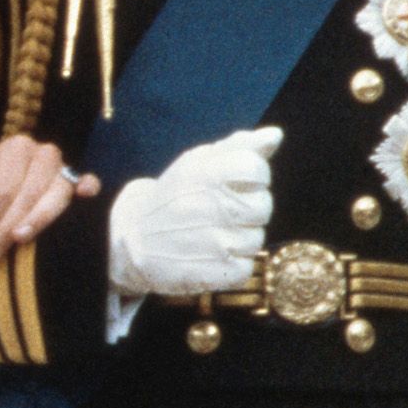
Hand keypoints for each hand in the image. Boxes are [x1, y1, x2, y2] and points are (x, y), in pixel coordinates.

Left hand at [0, 135, 100, 263]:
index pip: (6, 189)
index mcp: (17, 147)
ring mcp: (64, 167)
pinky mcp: (78, 181)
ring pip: (57, 195)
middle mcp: (44, 154)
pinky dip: (89, 187)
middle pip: (29, 194)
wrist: (5, 182)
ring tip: (20, 239)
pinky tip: (85, 194)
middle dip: (9, 227)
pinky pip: (88, 182)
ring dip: (38, 220)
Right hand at [108, 127, 280, 299]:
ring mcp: (217, 242)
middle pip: (263, 206)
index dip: (253, 177)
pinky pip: (245, 267)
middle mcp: (214, 206)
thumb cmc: (173, 197)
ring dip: (239, 239)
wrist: (133, 240)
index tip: (235, 183)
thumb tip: (274, 135)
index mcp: (208, 174)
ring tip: (211, 236)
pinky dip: (232, 265)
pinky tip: (210, 256)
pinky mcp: (217, 273)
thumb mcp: (197, 163)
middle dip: (247, 209)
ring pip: (256, 239)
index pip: (256, 168)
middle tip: (220, 213)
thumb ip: (239, 147)